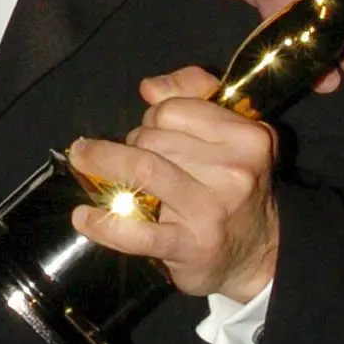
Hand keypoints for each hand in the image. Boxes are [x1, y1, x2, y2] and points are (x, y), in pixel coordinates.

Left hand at [67, 68, 278, 301]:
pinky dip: (104, 223)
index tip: (154, 131)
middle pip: (153, 138)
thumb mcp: (232, 137)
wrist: (259, 256)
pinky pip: (137, 231)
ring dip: (107, 164)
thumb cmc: (234, 190)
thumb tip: (150, 87)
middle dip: (133, 143)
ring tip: (84, 162)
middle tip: (134, 160)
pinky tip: (84, 217)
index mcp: (247, 137)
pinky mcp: (189, 246)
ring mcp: (210, 209)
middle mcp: (234, 171)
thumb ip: (193, 98)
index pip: (173, 108)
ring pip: (142, 168)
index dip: (153, 116)